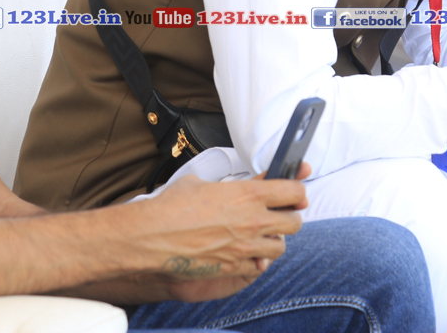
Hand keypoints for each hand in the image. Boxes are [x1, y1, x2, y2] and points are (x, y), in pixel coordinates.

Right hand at [128, 165, 308, 283]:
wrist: (149, 236)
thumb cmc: (171, 206)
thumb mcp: (203, 182)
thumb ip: (232, 184)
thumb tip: (243, 182)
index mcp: (249, 193)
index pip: (295, 191)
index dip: (296, 191)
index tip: (294, 193)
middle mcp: (253, 220)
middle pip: (295, 222)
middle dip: (289, 218)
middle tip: (278, 216)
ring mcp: (245, 246)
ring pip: (281, 247)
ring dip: (274, 241)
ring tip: (261, 236)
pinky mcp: (234, 266)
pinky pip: (260, 266)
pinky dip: (256, 260)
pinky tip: (245, 253)